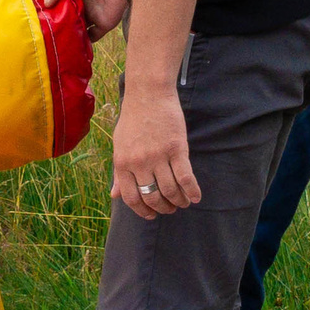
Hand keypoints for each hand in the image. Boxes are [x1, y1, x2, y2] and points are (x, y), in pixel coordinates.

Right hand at [40, 0, 128, 37]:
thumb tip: (47, 3)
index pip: (60, 6)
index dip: (51, 13)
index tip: (39, 20)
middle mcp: (83, 4)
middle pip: (69, 20)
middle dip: (59, 27)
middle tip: (45, 34)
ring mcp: (94, 14)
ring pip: (79, 30)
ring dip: (70, 36)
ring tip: (55, 42)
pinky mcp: (104, 23)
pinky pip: (93, 36)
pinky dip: (84, 42)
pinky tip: (72, 44)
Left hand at [110, 81, 199, 220]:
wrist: (148, 94)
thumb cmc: (133, 120)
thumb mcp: (119, 146)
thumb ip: (118, 172)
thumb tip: (114, 196)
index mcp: (122, 163)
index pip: (131, 198)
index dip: (143, 211)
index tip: (151, 215)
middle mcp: (139, 163)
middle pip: (153, 197)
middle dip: (163, 208)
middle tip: (171, 209)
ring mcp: (158, 156)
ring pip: (170, 190)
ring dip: (179, 202)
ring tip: (183, 203)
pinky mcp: (177, 149)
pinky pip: (185, 178)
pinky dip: (192, 191)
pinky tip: (195, 197)